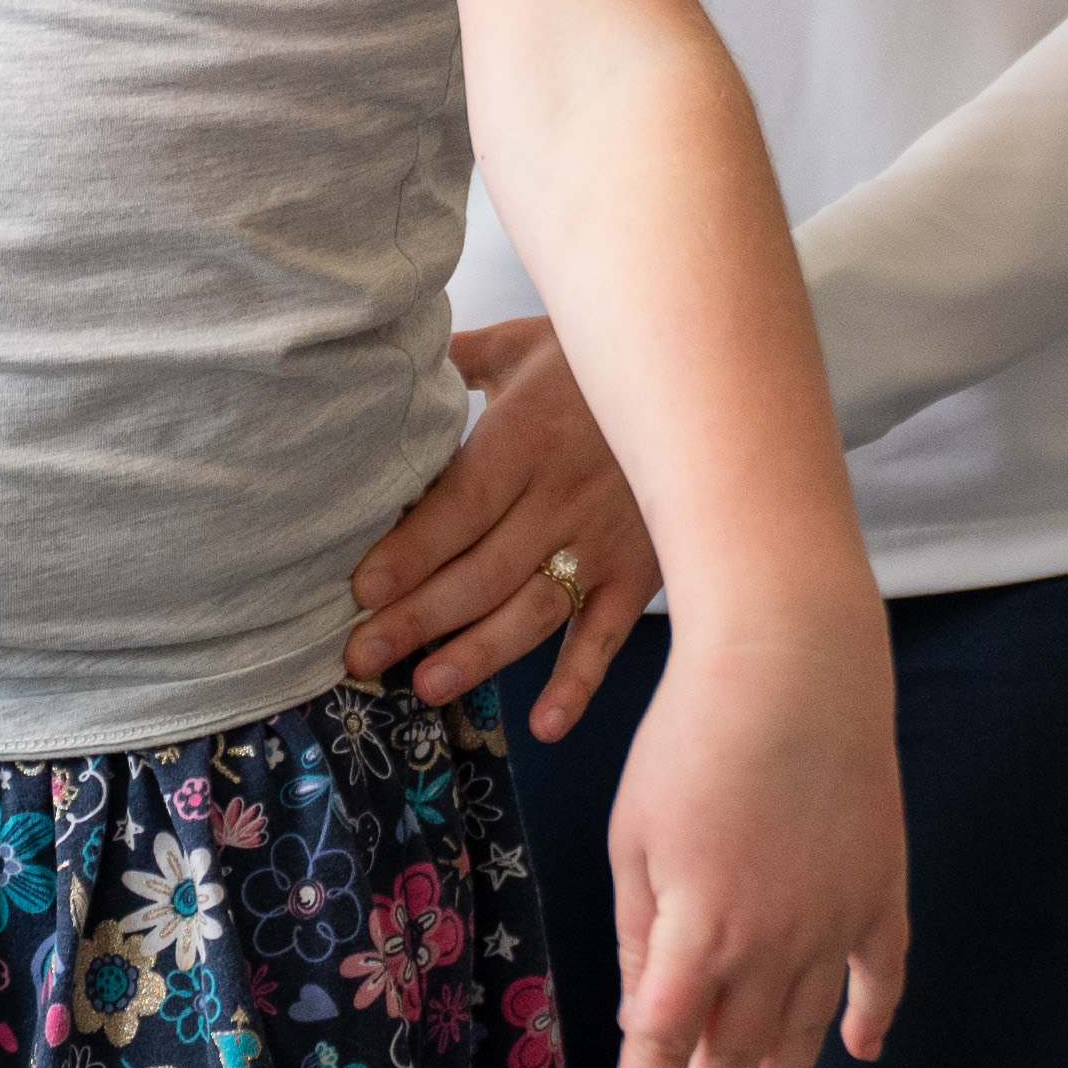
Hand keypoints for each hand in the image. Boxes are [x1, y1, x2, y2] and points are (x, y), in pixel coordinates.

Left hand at [347, 322, 658, 736]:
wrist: (707, 377)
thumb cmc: (597, 363)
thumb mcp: (524, 345)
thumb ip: (455, 360)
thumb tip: (385, 358)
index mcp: (528, 437)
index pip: (459, 506)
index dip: (411, 552)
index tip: (361, 590)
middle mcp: (565, 496)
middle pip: (482, 570)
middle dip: (417, 618)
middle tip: (359, 658)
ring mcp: (606, 540)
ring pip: (534, 609)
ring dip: (479, 654)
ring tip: (427, 685)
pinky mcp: (639, 572)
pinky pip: (607, 635)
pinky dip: (579, 682)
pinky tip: (544, 722)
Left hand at [600, 609, 904, 1067]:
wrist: (794, 660)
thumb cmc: (690, 736)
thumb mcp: (634, 836)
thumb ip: (642, 932)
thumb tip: (647, 1016)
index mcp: (697, 933)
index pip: (664, 1051)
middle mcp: (771, 945)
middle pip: (734, 1061)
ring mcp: (835, 921)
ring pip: (803, 1032)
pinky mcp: (881, 887)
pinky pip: (880, 974)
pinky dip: (871, 1017)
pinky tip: (860, 1054)